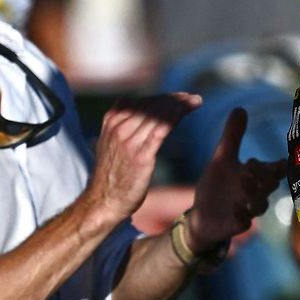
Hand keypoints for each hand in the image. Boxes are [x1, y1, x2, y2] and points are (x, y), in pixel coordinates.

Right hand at [85, 94, 202, 227]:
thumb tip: (142, 119)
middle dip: (174, 99)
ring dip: (179, 105)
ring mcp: (129, 140)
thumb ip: (124, 129)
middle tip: (192, 98)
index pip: (142, 101)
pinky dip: (175, 117)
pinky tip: (187, 112)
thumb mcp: (112, 146)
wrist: (103, 202)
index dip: (163, 98)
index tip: (180, 98)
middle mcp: (119, 127)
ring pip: (158, 114)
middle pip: (152, 105)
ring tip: (196, 101)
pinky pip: (161, 129)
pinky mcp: (140, 155)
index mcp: (112, 121)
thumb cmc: (111, 177)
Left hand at [184, 110, 285, 254]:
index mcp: (255, 175)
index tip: (283, 161)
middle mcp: (255, 193)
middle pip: (269, 185)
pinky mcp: (234, 225)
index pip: (275, 169)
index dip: (280, 166)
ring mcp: (247, 210)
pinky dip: (241, 219)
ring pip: (259, 205)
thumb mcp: (222, 159)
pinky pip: (243, 224)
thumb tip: (240, 108)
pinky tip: (238, 214)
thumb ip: (233, 136)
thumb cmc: (218, 185)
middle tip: (250, 165)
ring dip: (254, 196)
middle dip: (263, 176)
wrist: (203, 216)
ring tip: (243, 185)